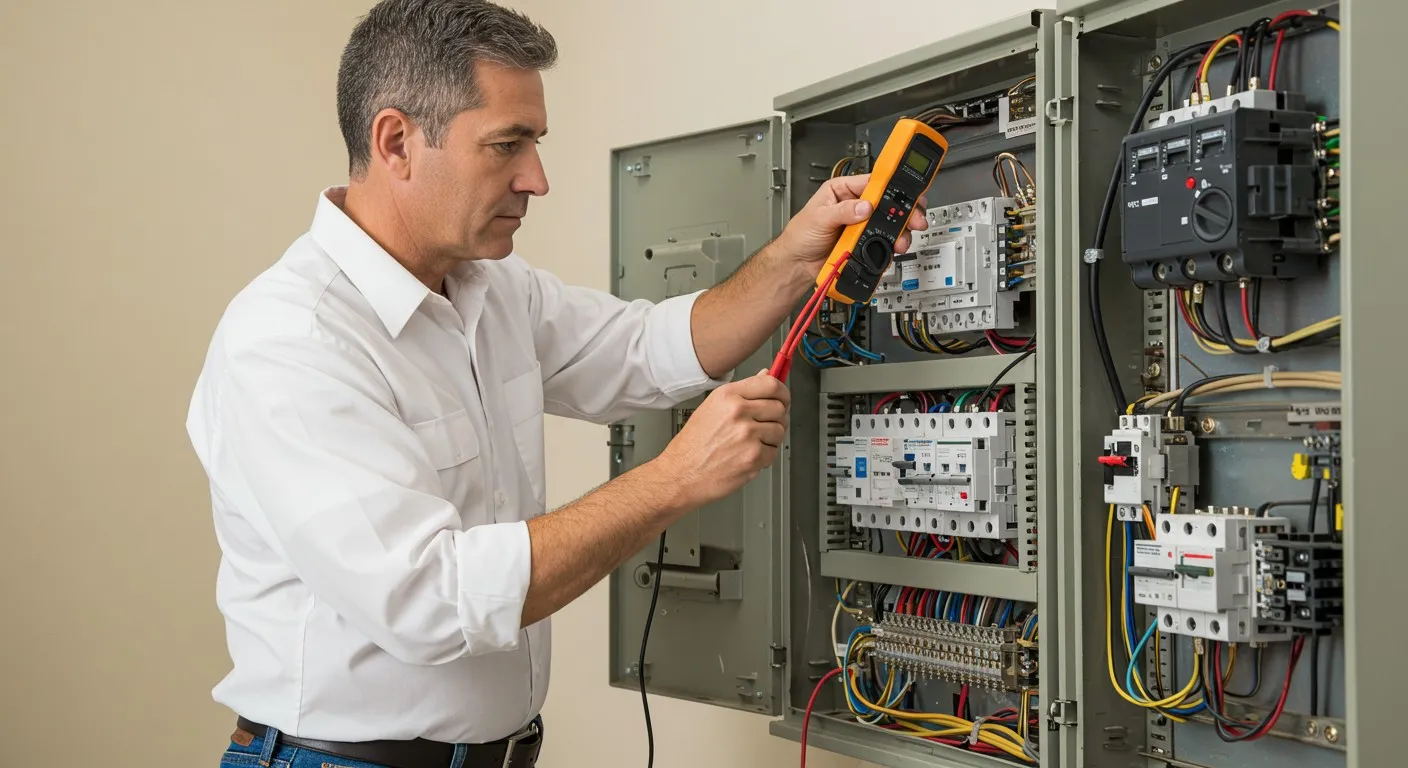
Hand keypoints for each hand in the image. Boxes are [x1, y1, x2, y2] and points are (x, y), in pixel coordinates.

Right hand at [653, 370, 790, 508]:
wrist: (681, 473)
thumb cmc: (693, 444)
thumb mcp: (713, 407)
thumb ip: (743, 392)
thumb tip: (766, 376)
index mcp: (728, 396)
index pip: (771, 384)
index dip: (782, 392)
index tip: (783, 398)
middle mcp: (738, 412)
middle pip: (780, 408)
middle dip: (777, 418)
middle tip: (765, 425)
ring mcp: (747, 435)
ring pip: (779, 431)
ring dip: (771, 439)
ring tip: (751, 443)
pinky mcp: (753, 457)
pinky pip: (774, 452)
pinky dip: (764, 457)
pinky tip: (747, 456)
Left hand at [772, 174, 927, 271]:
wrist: (797, 265)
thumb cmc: (800, 236)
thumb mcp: (818, 218)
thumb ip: (842, 211)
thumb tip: (864, 206)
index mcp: (843, 190)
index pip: (873, 182)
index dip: (891, 185)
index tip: (906, 190)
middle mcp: (855, 205)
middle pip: (887, 203)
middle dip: (903, 211)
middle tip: (914, 218)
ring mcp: (861, 225)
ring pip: (889, 224)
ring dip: (899, 231)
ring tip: (901, 239)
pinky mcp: (864, 243)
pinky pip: (883, 242)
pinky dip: (890, 246)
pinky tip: (892, 249)